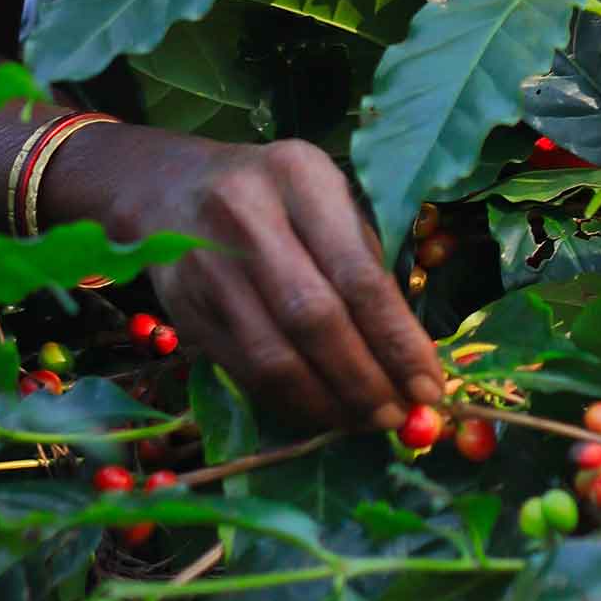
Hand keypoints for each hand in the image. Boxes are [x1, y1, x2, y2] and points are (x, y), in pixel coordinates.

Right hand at [101, 133, 446, 430]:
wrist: (173, 189)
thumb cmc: (277, 196)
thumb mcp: (328, 198)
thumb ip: (366, 261)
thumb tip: (411, 354)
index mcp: (299, 177)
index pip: (357, 273)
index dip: (396, 339)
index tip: (428, 384)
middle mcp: (246, 217)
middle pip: (314, 320)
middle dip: (366, 380)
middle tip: (400, 416)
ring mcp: (206, 267)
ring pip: (275, 358)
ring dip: (329, 404)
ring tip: (368, 422)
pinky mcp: (184, 311)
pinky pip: (246, 373)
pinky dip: (291, 403)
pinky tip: (324, 411)